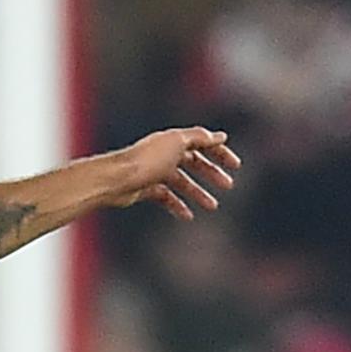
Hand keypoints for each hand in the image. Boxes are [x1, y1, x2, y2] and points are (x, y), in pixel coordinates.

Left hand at [108, 127, 238, 220]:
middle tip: (229, 186)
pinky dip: (178, 205)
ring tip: (213, 206)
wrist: (114, 180)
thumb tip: (221, 136)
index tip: (236, 165)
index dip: (220, 153)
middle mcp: (163, 154)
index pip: (202, 143)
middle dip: (212, 174)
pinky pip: (166, 197)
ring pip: (181, 182)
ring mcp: (154, 172)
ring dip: (198, 193)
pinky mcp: (144, 188)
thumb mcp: (177, 144)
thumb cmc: (145, 161)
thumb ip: (200, 138)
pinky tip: (188, 216)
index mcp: (172, 140)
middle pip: (193, 163)